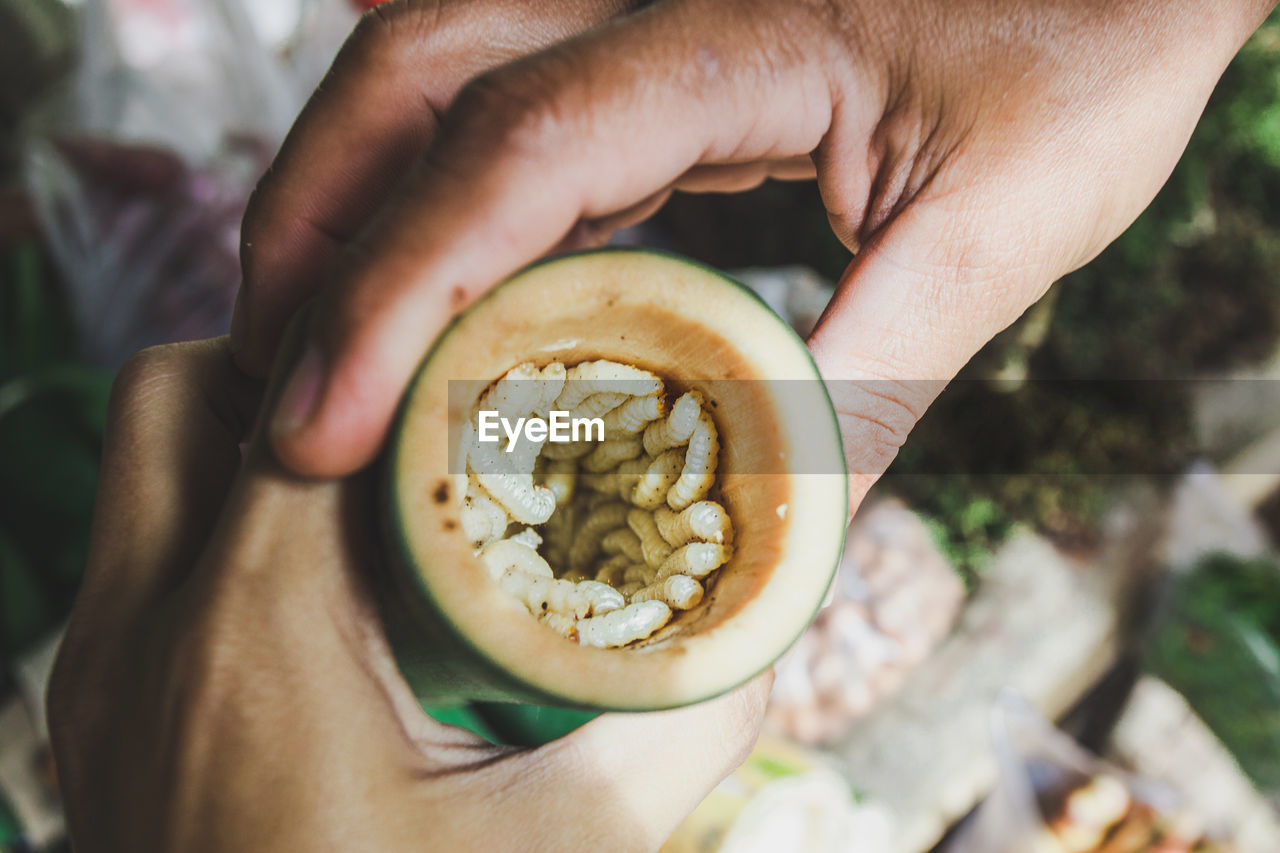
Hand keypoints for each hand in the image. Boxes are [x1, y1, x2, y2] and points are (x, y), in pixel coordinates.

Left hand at [47, 337, 768, 852]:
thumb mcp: (578, 843)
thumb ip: (685, 714)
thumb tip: (758, 616)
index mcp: (258, 628)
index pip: (312, 392)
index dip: (406, 340)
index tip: (483, 345)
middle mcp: (144, 630)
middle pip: (187, 389)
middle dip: (299, 367)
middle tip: (414, 407)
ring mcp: (101, 675)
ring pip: (149, 469)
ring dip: (254, 443)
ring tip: (374, 484)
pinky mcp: (98, 721)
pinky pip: (141, 558)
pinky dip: (224, 529)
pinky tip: (327, 590)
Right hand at [230, 0, 1272, 501]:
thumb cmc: (1084, 57)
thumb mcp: (996, 228)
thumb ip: (876, 375)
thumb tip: (780, 534)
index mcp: (728, 36)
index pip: (511, 152)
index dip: (398, 288)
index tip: (323, 424)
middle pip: (409, 77)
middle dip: (313, 229)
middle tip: (279, 389)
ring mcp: (641, 11)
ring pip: (429, 75)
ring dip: (350, 206)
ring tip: (316, 349)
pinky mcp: (657, 49)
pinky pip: (503, 110)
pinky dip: (437, 204)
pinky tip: (432, 296)